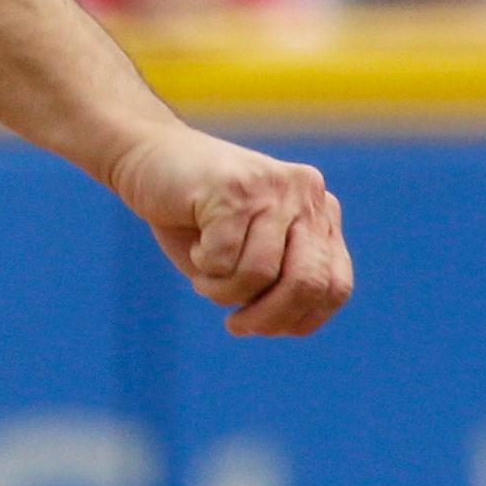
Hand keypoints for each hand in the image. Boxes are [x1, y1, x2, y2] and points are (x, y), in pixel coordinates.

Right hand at [105, 123, 352, 338]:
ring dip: (223, 292)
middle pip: (307, 283)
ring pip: (260, 274)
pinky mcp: (233, 186)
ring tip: (205, 278)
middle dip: (267, 317)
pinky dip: (205, 270)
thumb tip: (293, 323)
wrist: (149, 157)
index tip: (263, 328)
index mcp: (320, 212)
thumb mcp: (250, 256)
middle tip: (235, 324)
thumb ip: (281, 284)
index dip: (301, 320)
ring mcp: (271, 186)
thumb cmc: (199, 218)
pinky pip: (224, 260)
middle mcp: (306, 193)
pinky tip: (195, 246)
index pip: (336, 286)